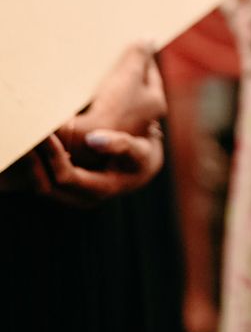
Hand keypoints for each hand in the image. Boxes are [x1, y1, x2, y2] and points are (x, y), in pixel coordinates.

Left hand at [30, 127, 162, 206]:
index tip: (46, 133)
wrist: (143, 168)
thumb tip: (93, 138)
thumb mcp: (140, 150)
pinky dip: (36, 166)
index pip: (66, 177)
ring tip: (26, 142)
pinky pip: (44, 182)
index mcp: (101, 190)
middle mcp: (83, 198)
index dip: (54, 156)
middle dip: (34, 162)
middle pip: (46, 187)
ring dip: (32, 165)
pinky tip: (33, 148)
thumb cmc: (142, 157)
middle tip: (28, 137)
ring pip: (41, 187)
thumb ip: (120, 144)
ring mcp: (73, 196)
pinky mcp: (66, 189)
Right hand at [58, 41, 166, 152]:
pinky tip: (86, 91)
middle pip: (136, 87)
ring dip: (112, 86)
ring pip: (119, 99)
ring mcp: (123, 126)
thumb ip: (140, 55)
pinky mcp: (101, 132)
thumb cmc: (113, 107)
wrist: (83, 143)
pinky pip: (103, 110)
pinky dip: (97, 99)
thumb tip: (150, 37)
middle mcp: (143, 117)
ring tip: (100, 70)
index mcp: (155, 103)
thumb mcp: (129, 74)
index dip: (144, 58)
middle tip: (116, 56)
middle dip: (127, 72)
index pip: (151, 74)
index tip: (138, 46)